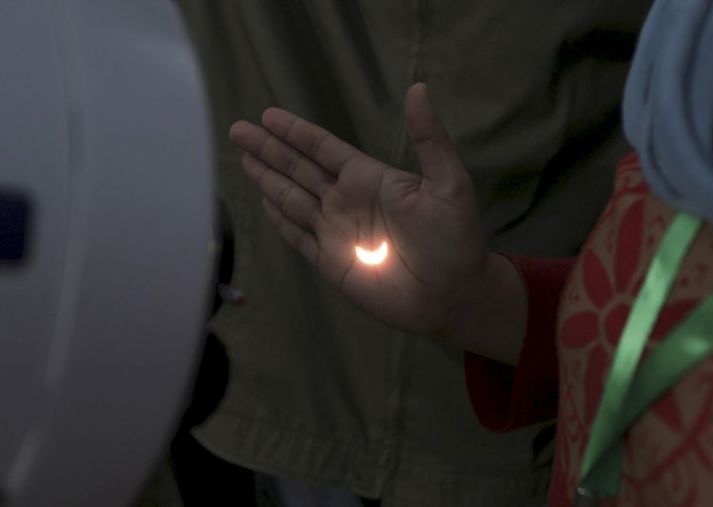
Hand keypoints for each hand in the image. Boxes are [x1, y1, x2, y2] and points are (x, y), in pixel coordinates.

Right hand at [229, 84, 505, 339]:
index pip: (323, 148)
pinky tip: (264, 203)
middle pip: (298, 169)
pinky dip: (280, 221)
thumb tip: (419, 89)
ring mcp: (337, 232)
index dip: (296, 132)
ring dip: (267, 179)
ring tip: (243, 160)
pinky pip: (298, 236)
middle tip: (238, 130)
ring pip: (292, 199)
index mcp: (370, 179)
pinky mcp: (330, 262)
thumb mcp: (449, 184)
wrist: (451, 295)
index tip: (269, 115)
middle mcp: (347, 201)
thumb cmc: (454, 239)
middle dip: (268, 150)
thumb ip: (429, 140)